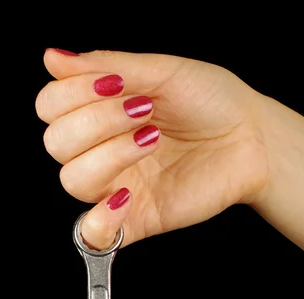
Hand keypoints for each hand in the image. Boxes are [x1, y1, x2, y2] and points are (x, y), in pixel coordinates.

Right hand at [36, 49, 268, 248]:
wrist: (252, 139)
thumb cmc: (212, 101)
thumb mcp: (163, 71)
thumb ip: (108, 66)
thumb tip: (52, 57)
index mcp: (101, 113)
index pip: (50, 107)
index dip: (71, 93)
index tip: (116, 83)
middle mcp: (102, 150)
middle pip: (57, 143)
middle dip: (96, 121)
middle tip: (142, 110)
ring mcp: (116, 186)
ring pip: (73, 180)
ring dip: (109, 155)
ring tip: (152, 140)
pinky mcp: (136, 219)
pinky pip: (95, 236)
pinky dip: (99, 220)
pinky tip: (126, 196)